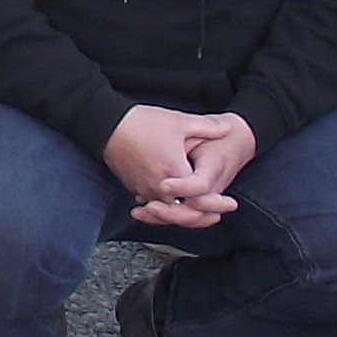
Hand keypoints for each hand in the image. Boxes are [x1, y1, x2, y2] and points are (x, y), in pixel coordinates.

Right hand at [104, 107, 243, 229]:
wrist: (107, 126)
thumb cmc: (142, 123)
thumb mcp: (179, 122)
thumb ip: (207, 127)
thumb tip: (227, 128)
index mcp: (175, 172)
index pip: (200, 198)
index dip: (216, 203)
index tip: (229, 203)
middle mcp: (159, 187)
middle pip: (184, 211)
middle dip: (201, 214)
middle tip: (216, 215)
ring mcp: (145, 189)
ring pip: (168, 210)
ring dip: (182, 211)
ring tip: (197, 210)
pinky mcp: (134, 187)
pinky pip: (154, 202)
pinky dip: (165, 204)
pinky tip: (173, 200)